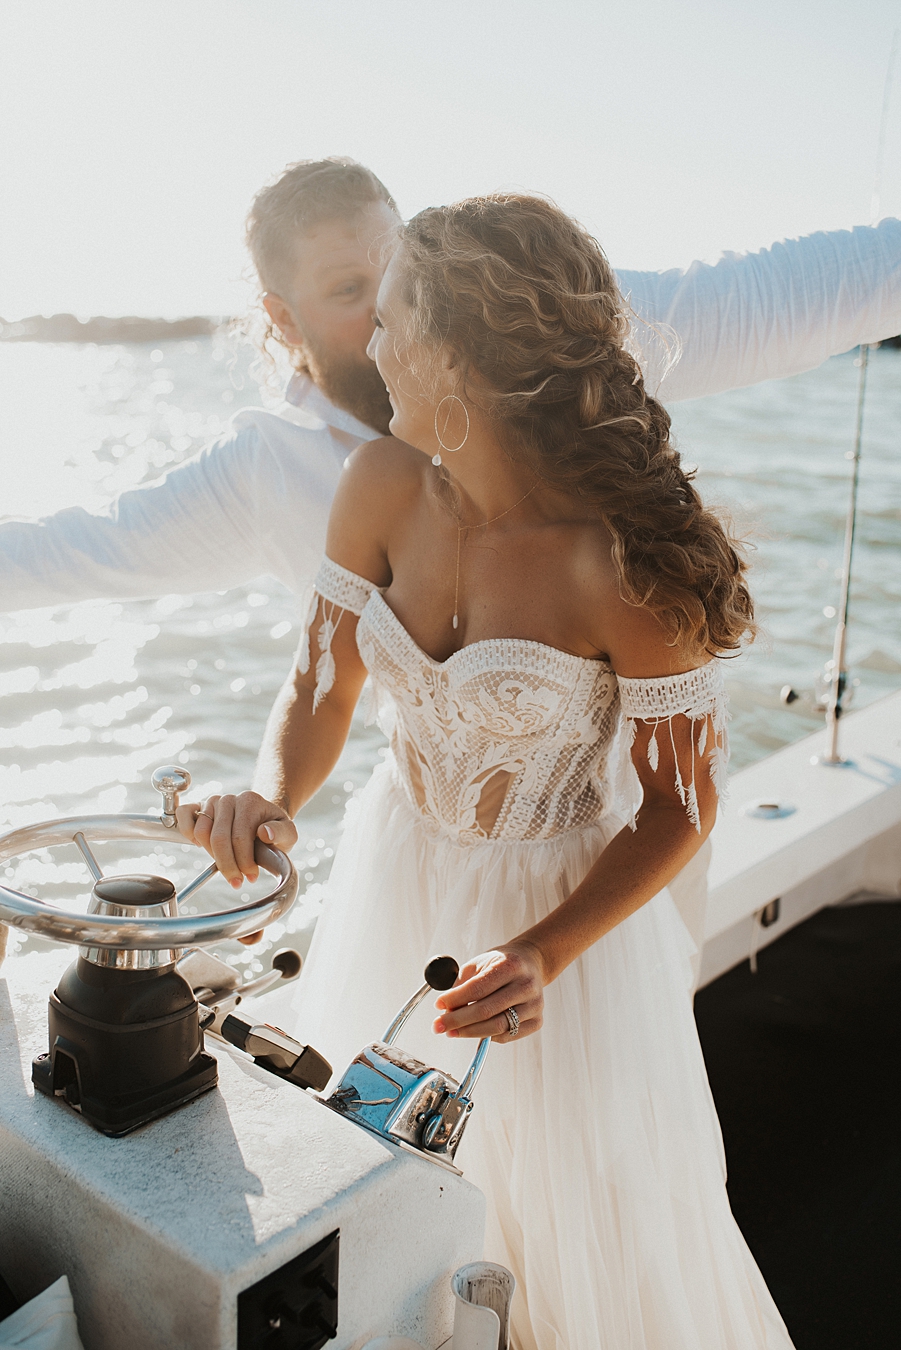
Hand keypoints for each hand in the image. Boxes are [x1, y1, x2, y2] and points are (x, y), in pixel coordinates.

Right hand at [175, 792, 297, 890]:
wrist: (262, 819)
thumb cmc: (274, 829)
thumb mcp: (288, 833)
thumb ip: (281, 832)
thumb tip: (264, 832)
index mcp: (250, 802)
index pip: (239, 837)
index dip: (243, 862)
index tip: (251, 877)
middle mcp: (229, 799)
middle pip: (218, 838)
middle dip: (227, 865)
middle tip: (237, 881)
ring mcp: (212, 801)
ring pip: (201, 832)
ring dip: (212, 855)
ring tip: (228, 863)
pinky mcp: (198, 805)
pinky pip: (184, 814)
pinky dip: (188, 832)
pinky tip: (201, 846)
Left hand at [433, 941, 545, 1043]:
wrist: (530, 964)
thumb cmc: (500, 964)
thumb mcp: (478, 964)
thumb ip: (462, 985)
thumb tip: (447, 1010)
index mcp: (510, 965)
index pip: (478, 988)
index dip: (455, 999)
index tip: (438, 1005)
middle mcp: (526, 985)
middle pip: (486, 1011)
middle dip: (458, 1021)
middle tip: (438, 1026)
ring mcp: (534, 1005)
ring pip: (496, 1027)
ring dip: (469, 1032)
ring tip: (452, 1031)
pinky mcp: (537, 1021)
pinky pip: (506, 1036)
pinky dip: (487, 1035)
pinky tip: (475, 1030)